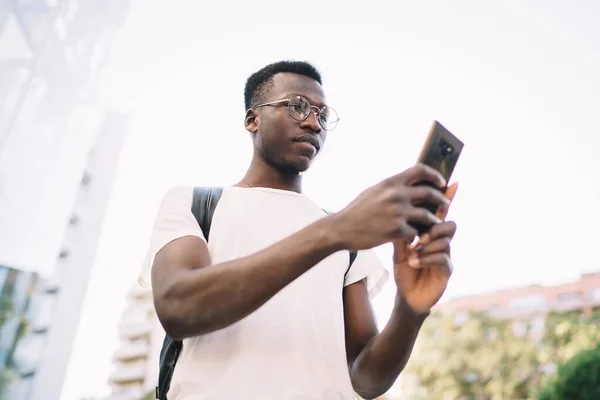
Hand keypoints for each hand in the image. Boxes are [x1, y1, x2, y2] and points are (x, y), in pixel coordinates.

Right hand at [333, 164, 449, 250]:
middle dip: (441, 200)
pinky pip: (415, 233)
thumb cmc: (357, 211)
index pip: (420, 170)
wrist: (341, 228)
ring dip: (432, 222)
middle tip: (446, 205)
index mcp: (391, 182)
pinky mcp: (396, 231)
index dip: (435, 174)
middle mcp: (396, 195)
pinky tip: (411, 239)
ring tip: (433, 225)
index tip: (442, 181)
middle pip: (429, 193)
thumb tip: (409, 183)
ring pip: (427, 216)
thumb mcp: (374, 191)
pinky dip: (414, 237)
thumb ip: (391, 187)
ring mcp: (397, 213)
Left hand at [393, 183, 457, 313]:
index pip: (441, 214)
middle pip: (449, 224)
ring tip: (412, 253)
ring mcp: (446, 256)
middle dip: (434, 228)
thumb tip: (399, 210)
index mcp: (431, 234)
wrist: (406, 294)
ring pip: (445, 240)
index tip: (453, 183)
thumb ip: (402, 230)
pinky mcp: (447, 270)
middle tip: (419, 237)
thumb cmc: (404, 269)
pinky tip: (413, 262)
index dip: (448, 199)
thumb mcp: (399, 247)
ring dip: (427, 246)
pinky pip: (443, 257)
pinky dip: (426, 258)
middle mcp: (442, 242)